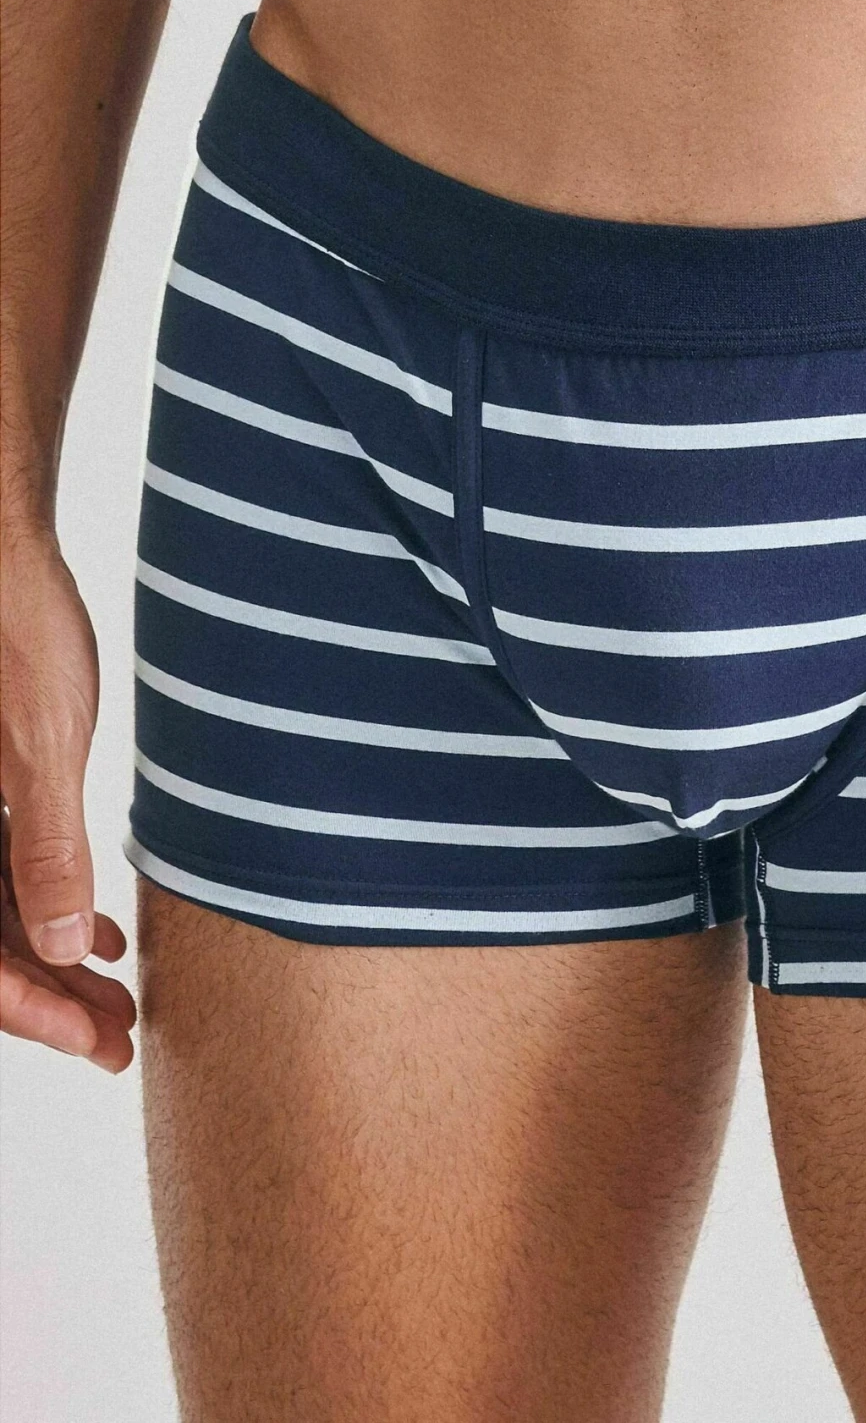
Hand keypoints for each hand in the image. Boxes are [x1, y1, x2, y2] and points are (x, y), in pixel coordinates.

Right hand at [0, 527, 134, 1069]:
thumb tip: (63, 947)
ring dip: (55, 960)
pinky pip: (0, 870)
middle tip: (120, 1041)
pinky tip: (102, 931)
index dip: (33, 1010)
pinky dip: (48, 906)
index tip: (96, 1041)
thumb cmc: (17, 632)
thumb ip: (45, 846)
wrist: (2, 555)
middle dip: (51, 1000)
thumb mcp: (42, 744)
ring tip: (122, 998)